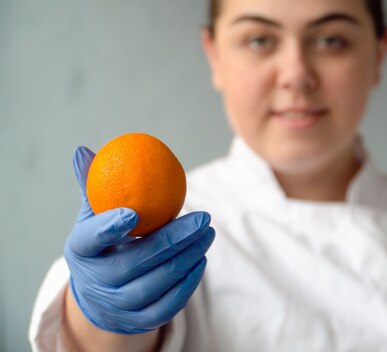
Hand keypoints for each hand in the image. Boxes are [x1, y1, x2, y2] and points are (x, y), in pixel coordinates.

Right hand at [64, 146, 214, 334]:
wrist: (99, 297)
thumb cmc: (101, 245)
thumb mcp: (91, 218)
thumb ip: (93, 187)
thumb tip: (85, 150)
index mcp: (81, 251)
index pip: (92, 238)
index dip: (110, 226)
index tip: (135, 211)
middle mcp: (97, 281)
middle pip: (139, 260)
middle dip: (175, 239)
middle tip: (204, 218)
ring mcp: (119, 304)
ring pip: (159, 282)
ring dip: (189, 256)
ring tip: (208, 233)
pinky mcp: (140, 321)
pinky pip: (170, 304)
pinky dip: (188, 282)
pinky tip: (201, 260)